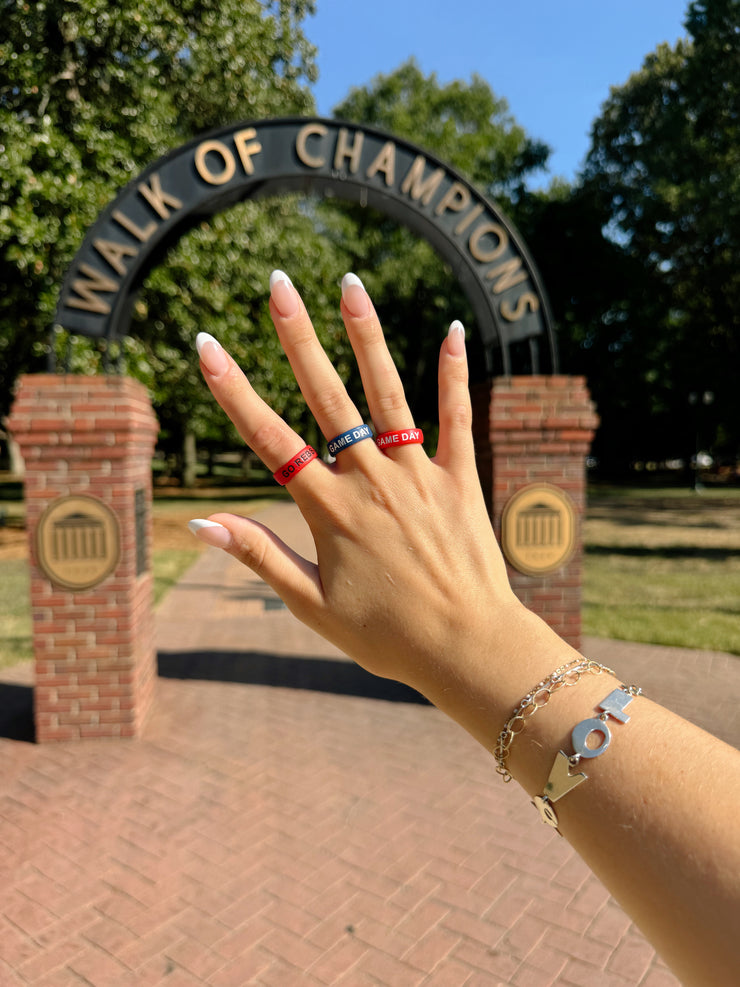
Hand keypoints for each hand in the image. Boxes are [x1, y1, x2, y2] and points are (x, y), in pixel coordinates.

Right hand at [189, 271, 553, 726]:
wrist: (468, 650)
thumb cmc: (386, 636)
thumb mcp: (312, 604)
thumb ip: (260, 555)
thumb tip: (201, 523)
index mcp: (330, 511)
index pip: (270, 438)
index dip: (234, 390)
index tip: (207, 345)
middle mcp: (371, 481)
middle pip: (327, 397)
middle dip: (297, 336)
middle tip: (278, 283)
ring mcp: (419, 476)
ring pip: (388, 393)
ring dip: (367, 337)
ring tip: (350, 285)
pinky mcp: (462, 480)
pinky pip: (457, 418)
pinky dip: (453, 374)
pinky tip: (453, 329)